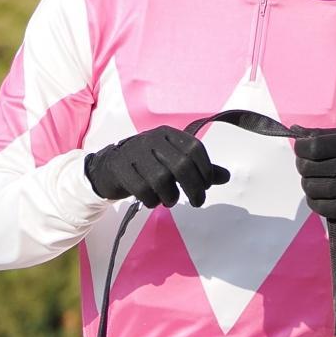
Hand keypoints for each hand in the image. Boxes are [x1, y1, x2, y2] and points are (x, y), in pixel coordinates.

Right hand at [84, 127, 230, 209]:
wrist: (109, 167)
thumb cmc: (147, 166)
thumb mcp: (173, 162)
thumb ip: (199, 169)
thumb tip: (226, 176)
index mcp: (168, 134)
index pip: (195, 149)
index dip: (205, 170)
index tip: (206, 186)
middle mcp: (152, 139)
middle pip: (182, 165)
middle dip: (194, 188)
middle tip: (198, 202)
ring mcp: (135, 152)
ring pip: (162, 179)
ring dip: (171, 197)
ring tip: (171, 201)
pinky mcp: (121, 168)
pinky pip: (142, 189)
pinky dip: (152, 201)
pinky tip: (153, 201)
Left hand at [292, 127, 335, 219]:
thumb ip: (321, 134)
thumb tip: (294, 131)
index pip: (311, 148)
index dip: (301, 148)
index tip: (304, 149)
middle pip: (307, 168)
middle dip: (304, 165)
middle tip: (312, 164)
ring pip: (309, 187)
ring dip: (309, 182)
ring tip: (319, 178)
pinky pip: (318, 206)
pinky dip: (314, 199)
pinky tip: (322, 192)